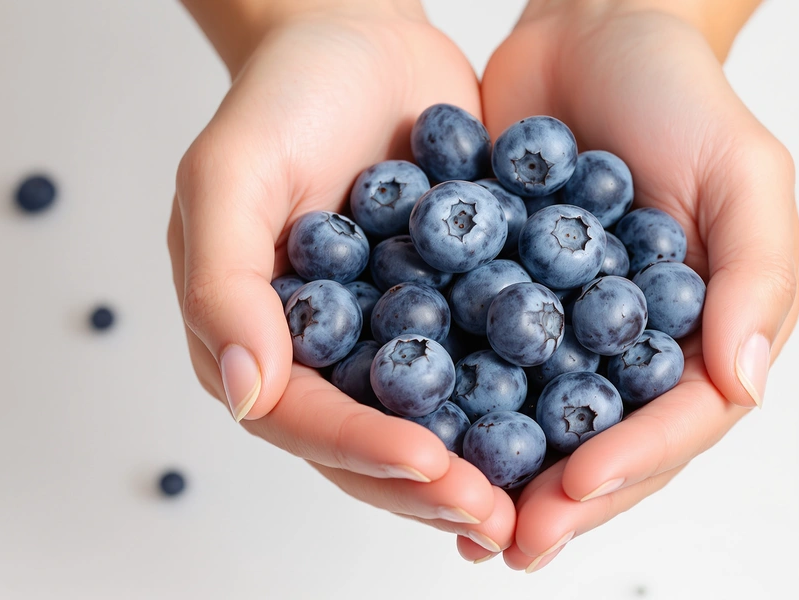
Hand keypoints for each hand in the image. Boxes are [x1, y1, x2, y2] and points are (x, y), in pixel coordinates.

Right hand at [167, 1, 513, 554]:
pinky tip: (576, 417)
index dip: (364, 451)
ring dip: (485, 464)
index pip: (304, 421)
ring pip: (435, 422)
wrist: (358, 34)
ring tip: (543, 492)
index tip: (430, 465)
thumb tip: (245, 391)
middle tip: (499, 512)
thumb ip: (223, 283)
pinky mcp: (448, 307)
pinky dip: (524, 397)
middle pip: (373, 445)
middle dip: (435, 485)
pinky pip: (484, 364)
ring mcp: (390, 336)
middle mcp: (324, 355)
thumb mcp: (229, 174)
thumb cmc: (281, 96)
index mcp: (257, 339)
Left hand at [467, 1, 798, 569]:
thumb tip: (743, 386)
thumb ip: (756, 275)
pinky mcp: (508, 300)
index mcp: (709, 331)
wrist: (593, 28)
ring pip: (544, 422)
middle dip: (565, 497)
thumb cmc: (681, 94)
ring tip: (464, 523)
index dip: (632, 460)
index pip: (679, 420)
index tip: (574, 486)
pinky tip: (420, 439)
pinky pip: (484, 364)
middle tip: (511, 541)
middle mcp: (641, 346)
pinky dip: (458, 406)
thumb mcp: (743, 171)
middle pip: (609, 442)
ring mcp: (572, 330)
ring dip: (508, 476)